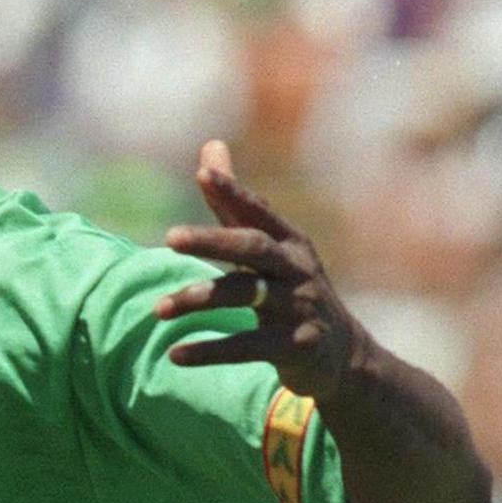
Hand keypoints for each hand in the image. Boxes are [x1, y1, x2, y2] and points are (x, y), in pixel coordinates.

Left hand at [154, 141, 367, 401]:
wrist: (342, 355)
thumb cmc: (293, 291)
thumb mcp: (270, 247)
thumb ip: (233, 205)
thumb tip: (209, 147)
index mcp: (289, 241)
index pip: (257, 210)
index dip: (233, 190)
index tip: (202, 173)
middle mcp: (296, 269)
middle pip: (253, 247)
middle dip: (212, 241)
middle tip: (169, 238)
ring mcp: (298, 307)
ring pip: (246, 295)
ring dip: (199, 299)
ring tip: (159, 309)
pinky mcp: (295, 346)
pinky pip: (247, 347)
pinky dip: (210, 351)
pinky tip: (174, 355)